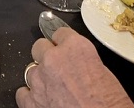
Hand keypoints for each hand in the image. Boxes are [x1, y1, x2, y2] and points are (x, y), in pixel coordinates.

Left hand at [16, 28, 133, 107]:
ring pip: (31, 69)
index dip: (63, 43)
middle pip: (40, 47)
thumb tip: (78, 65)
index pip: (61, 33)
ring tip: (53, 90)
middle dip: (48, 57)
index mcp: (76, 48)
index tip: (64, 47)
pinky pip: (22, 93)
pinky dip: (30, 97)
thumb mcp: (104, 72)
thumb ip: (84, 61)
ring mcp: (40, 80)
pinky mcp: (32, 101)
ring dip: (40, 77)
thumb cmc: (111, 104)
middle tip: (59, 70)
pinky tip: (41, 101)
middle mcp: (54, 59)